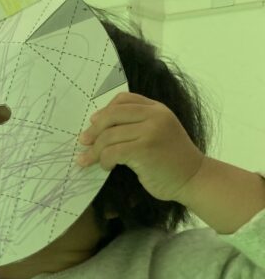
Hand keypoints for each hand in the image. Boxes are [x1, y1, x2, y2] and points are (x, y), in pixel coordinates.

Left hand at [76, 91, 204, 201]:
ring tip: (90, 160)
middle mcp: (155, 116)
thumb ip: (136, 123)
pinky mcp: (144, 150)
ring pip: (108, 136)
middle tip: (83, 142)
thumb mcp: (157, 132)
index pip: (123, 99)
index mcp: (157, 109)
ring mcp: (151, 131)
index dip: (104, 110)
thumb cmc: (170, 159)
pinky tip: (107, 167)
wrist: (194, 178)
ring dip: (95, 151)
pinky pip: (112, 152)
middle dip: (93, 130)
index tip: (93, 123)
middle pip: (111, 115)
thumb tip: (96, 123)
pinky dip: (104, 160)